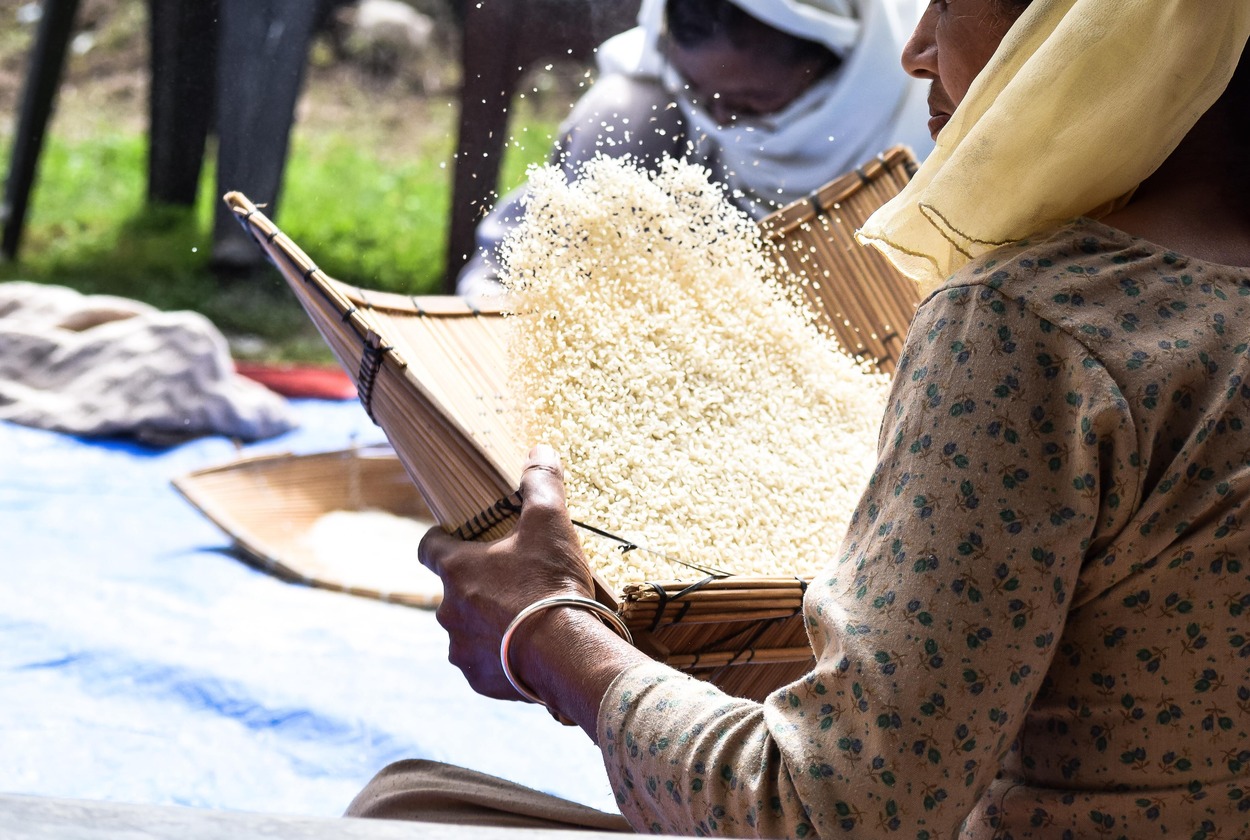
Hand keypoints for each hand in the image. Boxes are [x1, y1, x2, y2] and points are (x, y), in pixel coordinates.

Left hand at [418, 444, 596, 700]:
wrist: (565, 654)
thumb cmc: (550, 583)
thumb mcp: (550, 522)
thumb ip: (540, 483)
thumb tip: (538, 450)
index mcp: (456, 569)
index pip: (428, 548)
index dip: (441, 541)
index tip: (457, 539)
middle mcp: (448, 610)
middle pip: (453, 591)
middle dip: (477, 586)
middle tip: (514, 582)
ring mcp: (460, 648)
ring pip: (466, 629)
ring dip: (487, 623)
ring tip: (524, 621)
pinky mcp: (479, 679)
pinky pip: (483, 663)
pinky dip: (499, 657)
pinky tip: (527, 651)